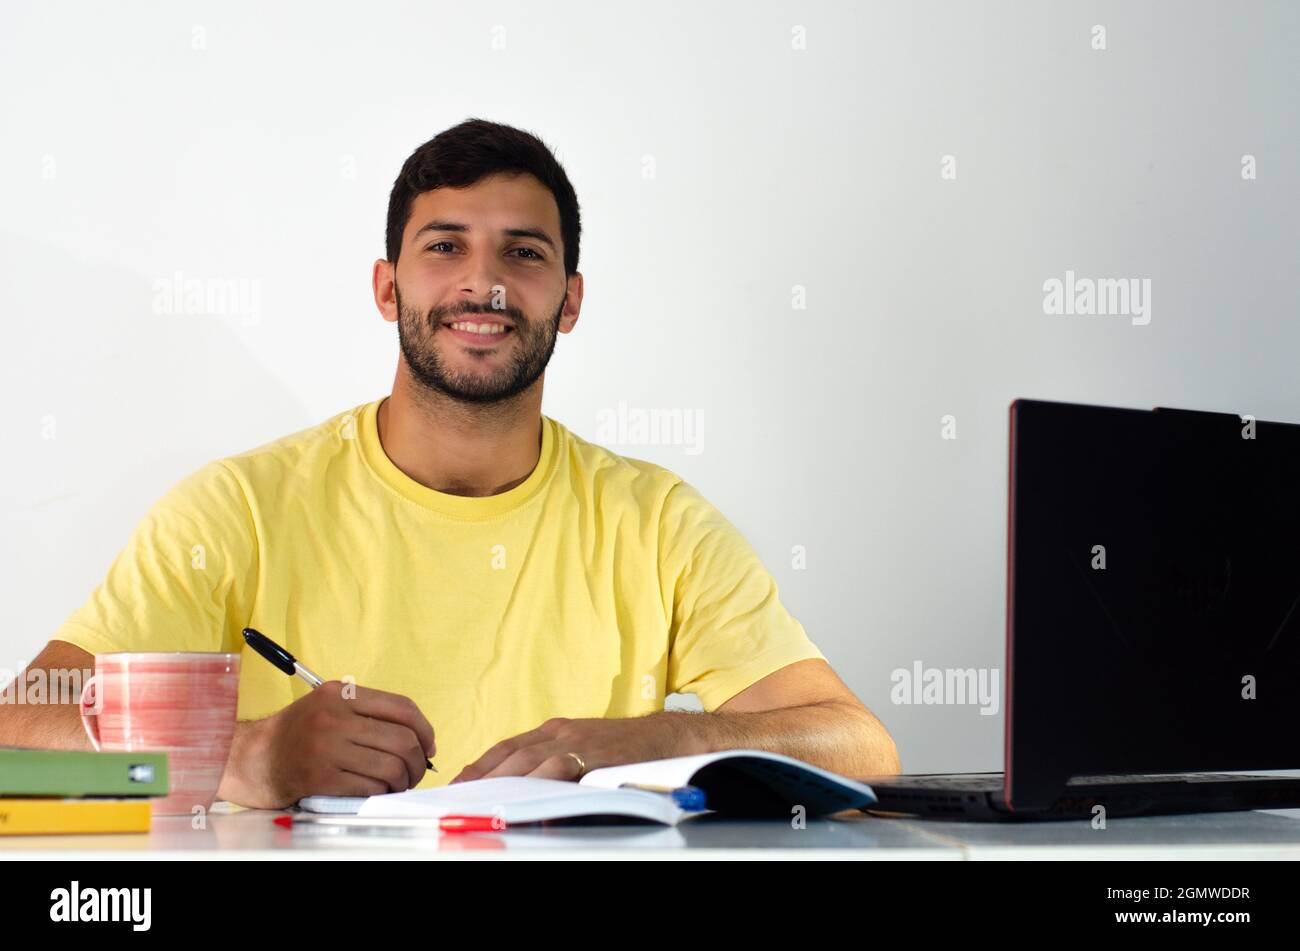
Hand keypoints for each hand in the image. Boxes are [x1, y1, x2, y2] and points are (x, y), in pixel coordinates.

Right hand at [225, 681, 436, 807]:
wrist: (253, 758)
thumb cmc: (299, 733)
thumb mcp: (329, 706)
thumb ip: (369, 713)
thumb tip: (420, 738)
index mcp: (341, 693)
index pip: (402, 707)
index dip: (425, 729)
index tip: (429, 745)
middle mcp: (334, 717)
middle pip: (402, 740)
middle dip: (419, 761)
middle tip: (417, 771)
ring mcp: (326, 748)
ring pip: (391, 767)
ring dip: (403, 781)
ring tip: (399, 784)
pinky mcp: (320, 778)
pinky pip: (370, 787)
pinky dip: (382, 793)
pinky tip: (379, 791)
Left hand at [450, 715, 687, 783]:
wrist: (666, 738)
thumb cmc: (625, 749)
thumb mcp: (584, 748)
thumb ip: (555, 764)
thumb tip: (526, 791)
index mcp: (556, 729)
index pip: (508, 746)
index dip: (482, 764)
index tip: (459, 782)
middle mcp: (562, 732)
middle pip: (513, 755)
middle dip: (483, 776)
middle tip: (460, 795)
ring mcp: (579, 742)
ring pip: (532, 761)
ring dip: (504, 780)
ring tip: (482, 799)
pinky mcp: (597, 756)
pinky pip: (564, 768)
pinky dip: (544, 782)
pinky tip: (528, 797)